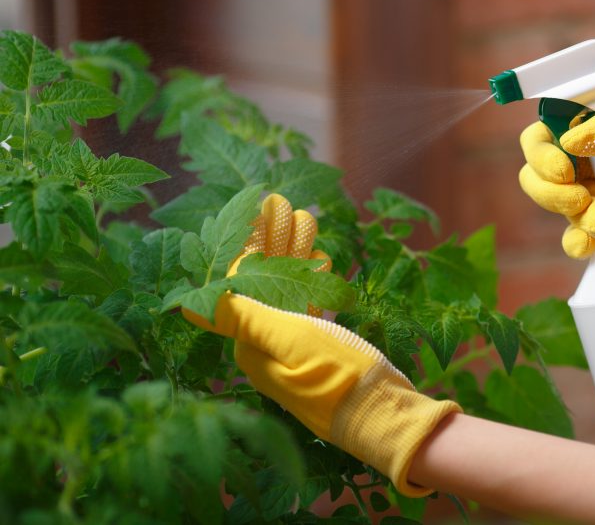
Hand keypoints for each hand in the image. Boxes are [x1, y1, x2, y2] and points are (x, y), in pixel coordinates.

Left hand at [183, 194, 460, 495]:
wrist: (385, 415)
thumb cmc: (337, 375)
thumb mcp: (289, 339)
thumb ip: (242, 318)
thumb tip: (186, 304)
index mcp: (251, 343)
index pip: (242, 280)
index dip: (252, 240)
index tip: (264, 206)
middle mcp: (266, 345)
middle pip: (265, 279)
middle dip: (274, 240)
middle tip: (286, 202)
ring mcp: (294, 347)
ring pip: (289, 287)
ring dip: (296, 252)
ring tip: (307, 218)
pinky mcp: (320, 349)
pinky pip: (309, 304)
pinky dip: (314, 278)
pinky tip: (322, 259)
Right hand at [519, 91, 594, 258]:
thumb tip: (569, 141)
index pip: (552, 125)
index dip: (543, 148)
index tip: (564, 169)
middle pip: (544, 167)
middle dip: (552, 189)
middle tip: (580, 201)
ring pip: (559, 202)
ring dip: (569, 216)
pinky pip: (579, 233)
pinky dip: (576, 241)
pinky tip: (588, 248)